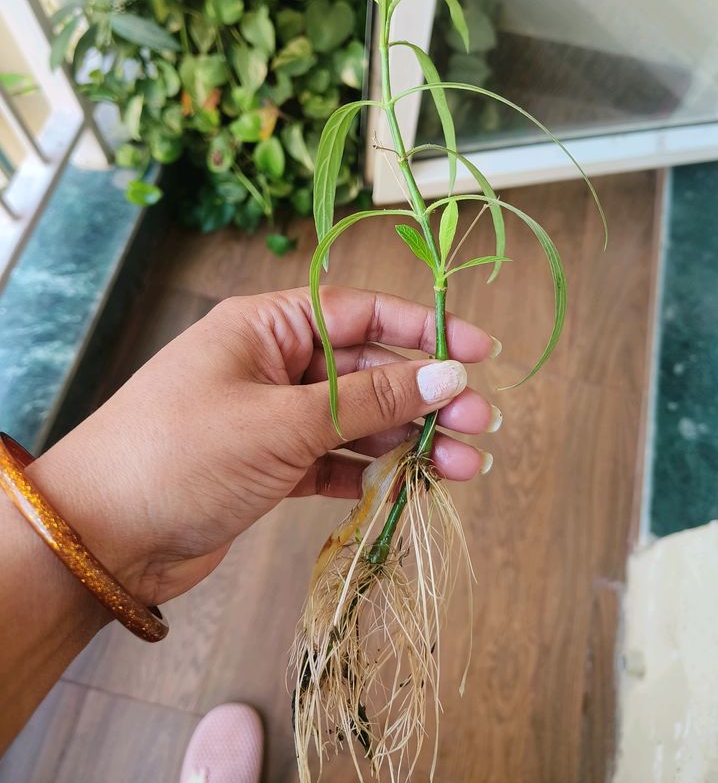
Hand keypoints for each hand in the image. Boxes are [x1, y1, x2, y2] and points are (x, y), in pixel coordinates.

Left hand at [29, 287, 498, 606]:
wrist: (102, 538)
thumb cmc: (182, 455)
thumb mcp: (282, 421)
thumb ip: (367, 400)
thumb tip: (447, 375)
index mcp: (267, 325)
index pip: (361, 313)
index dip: (425, 329)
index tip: (481, 350)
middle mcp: (274, 363)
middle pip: (369, 369)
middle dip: (425, 395)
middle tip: (479, 424)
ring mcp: (274, 417)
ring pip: (359, 419)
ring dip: (408, 439)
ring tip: (463, 465)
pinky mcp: (272, 466)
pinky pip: (337, 458)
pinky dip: (372, 471)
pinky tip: (410, 483)